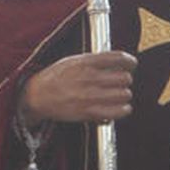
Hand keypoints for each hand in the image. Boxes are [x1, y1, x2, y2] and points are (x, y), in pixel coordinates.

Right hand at [21, 51, 136, 124]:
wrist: (36, 95)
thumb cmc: (55, 77)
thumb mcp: (73, 60)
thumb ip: (94, 60)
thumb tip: (117, 61)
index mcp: (85, 62)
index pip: (117, 58)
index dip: (130, 61)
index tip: (132, 64)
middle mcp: (89, 77)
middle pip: (124, 77)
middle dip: (126, 80)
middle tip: (122, 82)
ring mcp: (88, 95)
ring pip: (123, 94)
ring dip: (125, 95)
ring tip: (121, 96)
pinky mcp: (87, 112)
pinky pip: (115, 112)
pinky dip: (123, 110)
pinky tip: (123, 108)